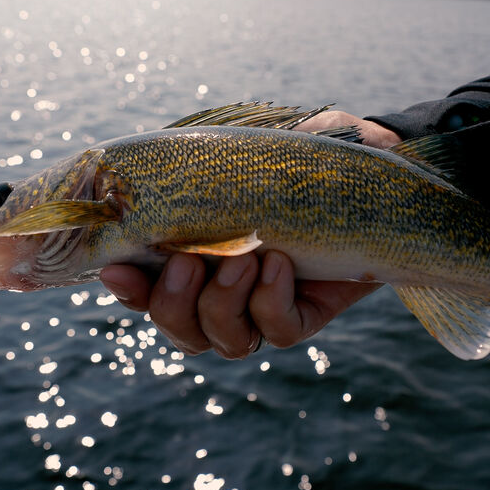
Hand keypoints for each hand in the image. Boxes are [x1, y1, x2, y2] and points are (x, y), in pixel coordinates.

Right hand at [99, 110, 397, 358]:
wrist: (373, 168)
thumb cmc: (301, 155)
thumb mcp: (249, 149)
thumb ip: (204, 161)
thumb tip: (155, 161)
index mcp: (192, 254)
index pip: (144, 289)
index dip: (127, 289)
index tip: (117, 269)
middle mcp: (222, 291)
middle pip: (178, 329)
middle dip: (172, 303)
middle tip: (188, 261)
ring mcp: (262, 308)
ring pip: (221, 339)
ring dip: (221, 304)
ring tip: (243, 258)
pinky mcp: (304, 316)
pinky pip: (276, 332)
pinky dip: (270, 302)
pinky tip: (280, 263)